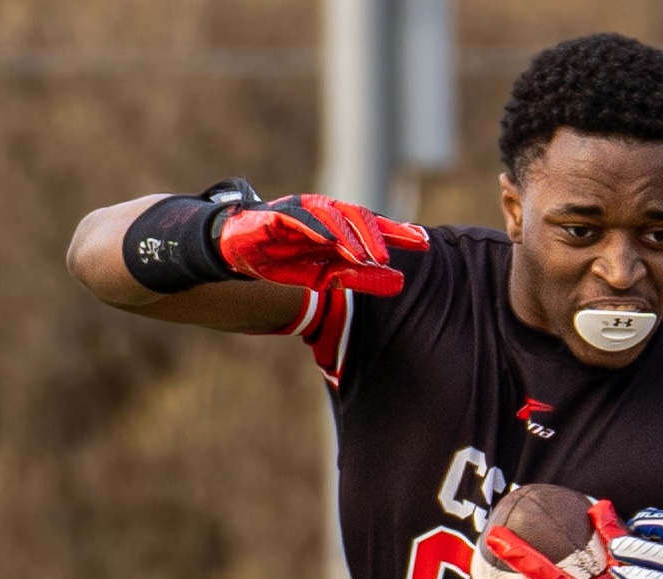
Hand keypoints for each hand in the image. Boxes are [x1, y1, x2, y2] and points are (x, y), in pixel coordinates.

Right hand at [214, 190, 428, 296]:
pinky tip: (333, 242)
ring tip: (370, 256)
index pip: (374, 226)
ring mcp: (301, 211)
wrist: (238, 253)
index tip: (425, 241)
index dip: (398, 232)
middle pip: (359, 216)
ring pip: (334, 216)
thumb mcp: (329, 276)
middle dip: (380, 232)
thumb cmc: (286, 260)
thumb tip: (401, 283)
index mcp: (339, 226)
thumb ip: (363, 277)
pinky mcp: (278, 215)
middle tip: (398, 252)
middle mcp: (324, 213)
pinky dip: (319, 229)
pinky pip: (302, 219)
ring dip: (353, 236)